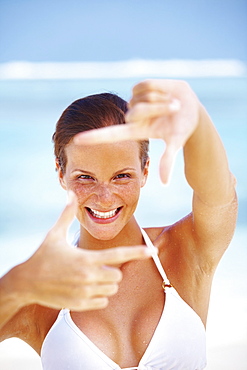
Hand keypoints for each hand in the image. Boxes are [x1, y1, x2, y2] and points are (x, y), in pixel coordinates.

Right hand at [11, 192, 151, 310]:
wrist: (26, 283)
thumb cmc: (42, 256)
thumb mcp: (54, 234)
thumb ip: (66, 214)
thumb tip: (70, 193)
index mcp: (86, 258)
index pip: (118, 255)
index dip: (138, 252)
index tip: (152, 250)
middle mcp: (88, 277)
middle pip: (118, 276)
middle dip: (112, 270)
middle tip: (96, 266)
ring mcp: (85, 293)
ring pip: (112, 289)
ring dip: (106, 283)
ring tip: (89, 277)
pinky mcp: (80, 305)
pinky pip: (103, 302)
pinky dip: (99, 296)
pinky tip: (85, 288)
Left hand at [74, 80, 199, 182]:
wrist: (190, 108)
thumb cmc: (182, 128)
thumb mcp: (175, 142)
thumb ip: (167, 161)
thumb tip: (165, 184)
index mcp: (135, 130)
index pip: (110, 134)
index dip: (94, 138)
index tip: (76, 141)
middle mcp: (132, 116)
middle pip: (134, 111)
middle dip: (157, 108)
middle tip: (173, 108)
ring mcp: (134, 101)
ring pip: (140, 97)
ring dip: (161, 99)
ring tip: (171, 103)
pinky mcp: (140, 87)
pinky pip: (144, 85)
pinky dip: (159, 87)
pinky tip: (165, 92)